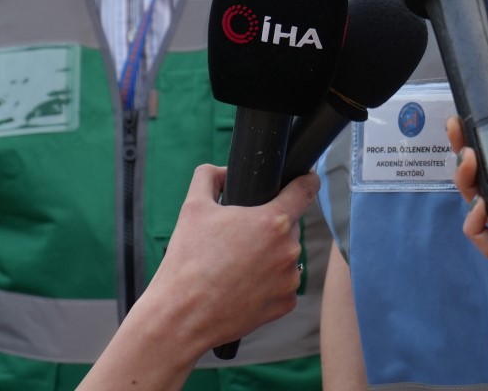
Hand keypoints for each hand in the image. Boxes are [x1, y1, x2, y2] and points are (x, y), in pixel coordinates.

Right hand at [130, 167, 315, 353]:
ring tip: (237, 266)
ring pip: (286, 256)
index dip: (306, 180)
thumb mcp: (193, 207)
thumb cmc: (187, 261)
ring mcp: (290, 279)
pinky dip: (268, 283)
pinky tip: (243, 286)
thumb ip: (209, 176)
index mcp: (273, 221)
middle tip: (239, 238)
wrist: (181, 316)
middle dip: (269, 227)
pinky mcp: (285, 304)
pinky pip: (283, 284)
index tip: (306, 178)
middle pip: (289, 226)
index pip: (305, 190)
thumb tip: (223, 171)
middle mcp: (289, 250)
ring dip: (270, 256)